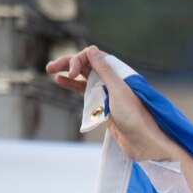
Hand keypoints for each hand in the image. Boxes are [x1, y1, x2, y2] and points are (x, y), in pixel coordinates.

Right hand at [45, 46, 172, 161]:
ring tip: (50, 70)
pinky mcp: (103, 106)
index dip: (80, 60)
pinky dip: (73, 86)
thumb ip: (104, 70)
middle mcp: (112, 81)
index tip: (72, 73)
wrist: (143, 143)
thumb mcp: (118, 90)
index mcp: (119, 74)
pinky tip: (60, 81)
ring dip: (68, 73)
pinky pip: (85, 92)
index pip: (94, 57)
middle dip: (69, 63)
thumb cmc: (134, 117)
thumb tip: (91, 49)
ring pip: (84, 78)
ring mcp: (107, 93)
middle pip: (87, 66)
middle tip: (50, 67)